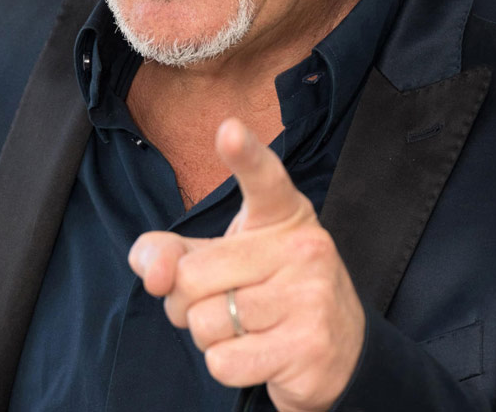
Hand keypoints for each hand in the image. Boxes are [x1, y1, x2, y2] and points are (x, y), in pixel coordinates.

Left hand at [128, 119, 365, 411]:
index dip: (244, 154)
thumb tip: (155, 273)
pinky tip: (260, 355)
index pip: (263, 178)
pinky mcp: (309, 346)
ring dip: (210, 338)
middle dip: (187, 303)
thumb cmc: (265, 295)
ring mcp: (311, 296)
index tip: (229, 129)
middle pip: (192, 276)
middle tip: (225, 304)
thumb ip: (170, 255)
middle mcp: (304, 247)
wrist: (339, 353)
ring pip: (205, 323)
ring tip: (247, 330)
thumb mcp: (218, 262)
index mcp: (282, 214)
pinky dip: (227, 366)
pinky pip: (224, 361)